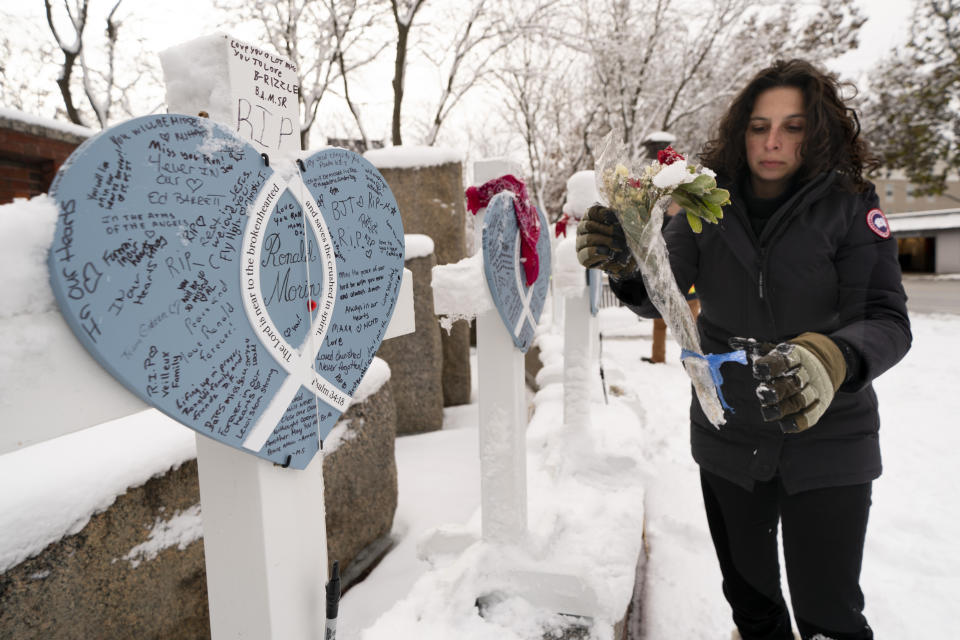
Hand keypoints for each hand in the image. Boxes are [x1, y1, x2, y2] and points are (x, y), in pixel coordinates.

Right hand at [575, 204, 637, 276]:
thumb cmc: (625, 239)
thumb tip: (615, 211)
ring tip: (619, 246)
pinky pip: (587, 254)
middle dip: (608, 230)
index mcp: (590, 216)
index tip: (618, 221)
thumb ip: (618, 216)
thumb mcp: (624, 225)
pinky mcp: (581, 258)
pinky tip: (610, 254)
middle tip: (622, 236)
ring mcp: (580, 243)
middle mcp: (582, 228)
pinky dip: (601, 253)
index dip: (605, 215)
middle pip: (589, 225)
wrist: (628, 259)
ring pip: (588, 239)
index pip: (591, 211)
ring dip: (607, 242)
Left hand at [730, 333, 845, 432]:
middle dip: (778, 390)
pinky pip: (812, 415)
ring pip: (802, 400)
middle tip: (761, 394)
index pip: (787, 359)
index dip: (772, 365)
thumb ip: (757, 348)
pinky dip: (799, 422)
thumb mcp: (779, 349)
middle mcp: (810, 372)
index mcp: (799, 355)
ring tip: (767, 413)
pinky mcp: (820, 404)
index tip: (758, 369)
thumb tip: (732, 342)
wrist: (827, 361)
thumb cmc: (791, 358)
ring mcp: (817, 389)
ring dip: (785, 408)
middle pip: (795, 382)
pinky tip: (786, 425)